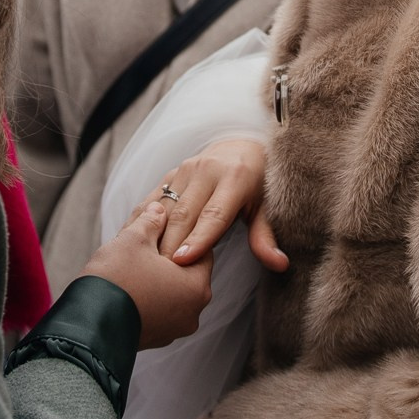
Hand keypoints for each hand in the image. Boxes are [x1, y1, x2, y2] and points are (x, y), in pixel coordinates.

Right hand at [80, 202, 211, 348]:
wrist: (87, 324)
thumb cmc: (116, 279)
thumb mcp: (134, 239)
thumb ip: (151, 221)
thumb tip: (159, 210)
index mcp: (197, 287)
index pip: (202, 252)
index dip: (184, 236)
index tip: (167, 228)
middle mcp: (192, 313)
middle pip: (187, 275)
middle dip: (169, 259)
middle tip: (147, 246)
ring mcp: (173, 330)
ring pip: (172, 294)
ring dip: (158, 280)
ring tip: (135, 267)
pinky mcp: (155, 339)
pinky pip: (158, 311)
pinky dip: (149, 298)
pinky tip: (130, 287)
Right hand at [148, 138, 287, 270]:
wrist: (242, 145)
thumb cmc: (259, 182)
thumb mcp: (267, 208)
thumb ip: (265, 237)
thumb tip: (280, 264)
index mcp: (235, 177)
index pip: (214, 215)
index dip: (198, 239)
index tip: (181, 261)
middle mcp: (207, 170)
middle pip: (185, 214)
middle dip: (171, 244)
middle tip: (161, 274)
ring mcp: (186, 169)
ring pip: (165, 208)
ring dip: (155, 236)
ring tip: (148, 264)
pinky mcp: (172, 172)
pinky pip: (155, 199)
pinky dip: (145, 222)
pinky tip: (138, 242)